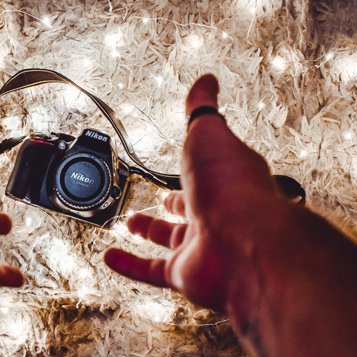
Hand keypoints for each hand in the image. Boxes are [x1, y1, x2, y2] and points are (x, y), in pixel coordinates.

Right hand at [104, 75, 283, 310]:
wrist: (244, 245)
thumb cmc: (232, 189)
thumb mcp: (210, 133)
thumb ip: (202, 109)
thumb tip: (206, 81)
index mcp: (226, 180)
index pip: (209, 170)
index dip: (194, 165)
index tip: (182, 160)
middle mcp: (218, 214)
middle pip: (192, 209)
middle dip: (174, 203)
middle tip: (159, 198)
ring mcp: (202, 247)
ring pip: (171, 240)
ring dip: (149, 232)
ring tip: (130, 222)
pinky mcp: (185, 274)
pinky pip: (152, 271)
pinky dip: (129, 265)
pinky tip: (112, 257)